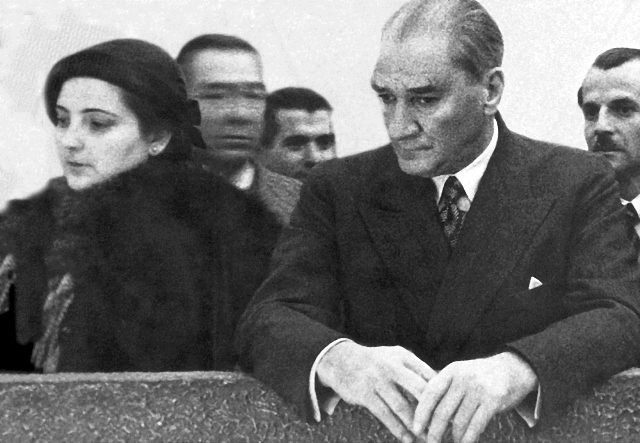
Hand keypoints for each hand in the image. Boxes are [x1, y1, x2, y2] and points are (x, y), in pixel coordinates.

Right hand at [317, 341, 436, 442]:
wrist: (340, 360)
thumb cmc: (376, 362)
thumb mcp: (395, 358)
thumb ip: (415, 371)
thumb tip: (441, 392)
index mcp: (403, 356)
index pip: (429, 376)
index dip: (442, 395)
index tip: (452, 411)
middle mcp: (391, 366)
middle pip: (419, 390)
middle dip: (432, 411)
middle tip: (443, 428)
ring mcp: (377, 379)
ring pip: (402, 406)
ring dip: (415, 424)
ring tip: (426, 437)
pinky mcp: (365, 393)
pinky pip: (385, 414)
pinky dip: (397, 428)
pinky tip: (406, 438)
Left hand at [412, 352, 537, 442]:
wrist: (514, 368)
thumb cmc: (481, 375)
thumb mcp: (460, 372)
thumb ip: (444, 386)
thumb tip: (421, 408)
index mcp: (451, 370)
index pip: (430, 393)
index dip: (421, 412)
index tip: (416, 429)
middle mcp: (463, 378)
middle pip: (443, 411)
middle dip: (435, 431)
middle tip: (431, 442)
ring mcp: (479, 388)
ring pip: (459, 421)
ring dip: (454, 437)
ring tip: (453, 442)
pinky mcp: (493, 400)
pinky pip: (475, 425)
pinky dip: (468, 438)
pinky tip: (465, 442)